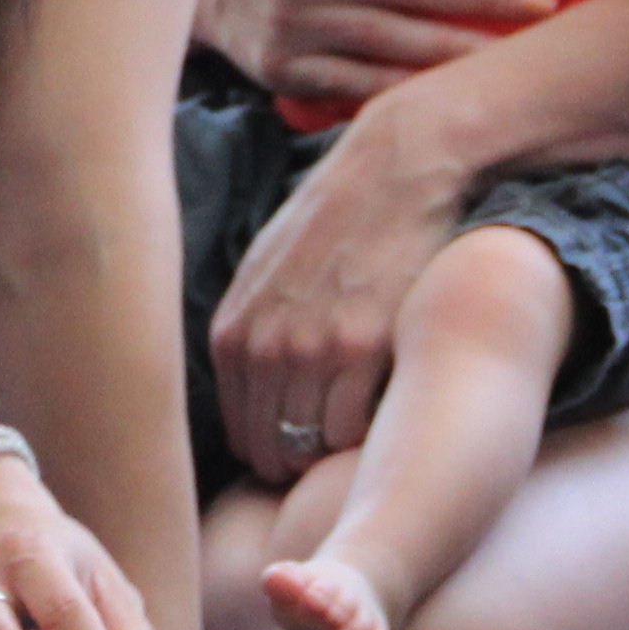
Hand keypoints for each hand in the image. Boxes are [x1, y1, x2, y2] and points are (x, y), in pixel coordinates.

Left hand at [205, 89, 463, 480]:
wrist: (396, 169)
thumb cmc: (335, 218)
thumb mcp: (265, 270)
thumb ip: (251, 330)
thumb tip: (249, 387)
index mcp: (232, 334)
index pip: (240, 434)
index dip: (273, 449)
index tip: (306, 444)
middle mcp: (262, 347)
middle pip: (272, 450)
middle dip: (301, 459)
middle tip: (338, 449)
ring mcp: (311, 349)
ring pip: (312, 448)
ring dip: (336, 450)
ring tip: (363, 429)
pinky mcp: (363, 348)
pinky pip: (354, 430)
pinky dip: (368, 433)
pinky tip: (386, 407)